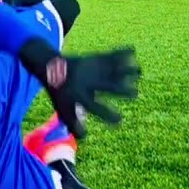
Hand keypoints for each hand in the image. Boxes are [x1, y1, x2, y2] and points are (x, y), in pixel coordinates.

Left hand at [19, 39, 140, 137]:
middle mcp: (87, 82)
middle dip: (122, 90)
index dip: (108, 115)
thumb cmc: (59, 92)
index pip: (95, 108)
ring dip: (127, 70)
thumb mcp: (61, 108)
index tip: (120, 120)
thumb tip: (84, 138)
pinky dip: (121, 53)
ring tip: (140, 72)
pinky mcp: (92, 58)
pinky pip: (109, 55)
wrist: (49, 65)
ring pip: (111, 70)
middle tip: (135, 94)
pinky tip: (133, 50)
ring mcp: (90, 69)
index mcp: (79, 96)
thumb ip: (72, 123)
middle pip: (107, 87)